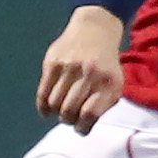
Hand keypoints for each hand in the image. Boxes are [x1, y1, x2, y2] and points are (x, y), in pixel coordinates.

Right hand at [36, 6, 125, 133]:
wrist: (95, 29)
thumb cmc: (105, 64)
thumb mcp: (114, 83)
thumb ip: (103, 104)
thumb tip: (83, 127)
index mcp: (109, 83)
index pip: (89, 114)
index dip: (82, 127)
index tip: (80, 128)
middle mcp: (90, 74)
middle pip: (69, 111)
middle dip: (68, 120)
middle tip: (69, 119)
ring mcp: (70, 67)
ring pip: (55, 103)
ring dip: (56, 113)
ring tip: (60, 111)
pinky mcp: (53, 62)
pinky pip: (43, 92)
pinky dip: (43, 106)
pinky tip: (47, 111)